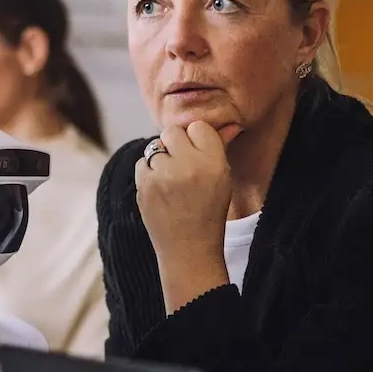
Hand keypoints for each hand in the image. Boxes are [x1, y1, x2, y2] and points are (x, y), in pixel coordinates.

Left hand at [137, 122, 233, 309]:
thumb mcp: (222, 179)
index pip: (198, 126)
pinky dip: (149, 173)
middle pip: (172, 131)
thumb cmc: (208, 211)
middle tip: (182, 166)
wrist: (188, 248)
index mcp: (214, 162)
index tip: (199, 156)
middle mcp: (189, 165)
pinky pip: (142, 163)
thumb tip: (230, 123)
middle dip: (175, 145)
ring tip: (172, 182)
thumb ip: (220, 148)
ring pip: (155, 146)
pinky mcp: (144, 186)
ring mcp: (164, 176)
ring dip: (161, 159)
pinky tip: (161, 190)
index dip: (197, 139)